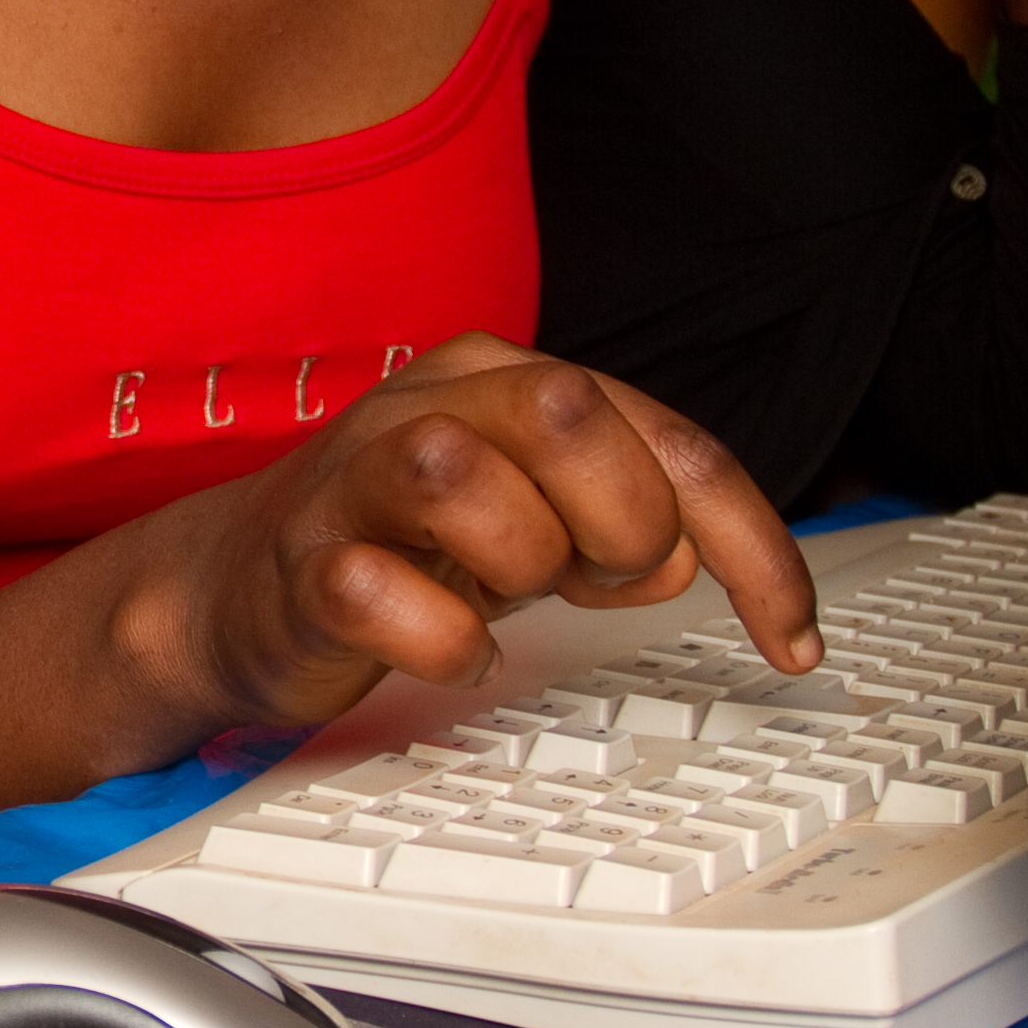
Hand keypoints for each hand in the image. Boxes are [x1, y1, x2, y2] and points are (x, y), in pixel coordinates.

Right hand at [152, 335, 817, 730]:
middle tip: (597, 582)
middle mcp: (428, 404)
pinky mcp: (299, 567)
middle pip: (564, 411)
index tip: (791, 635)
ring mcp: (353, 481)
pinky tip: (454, 650)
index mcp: (503, 378)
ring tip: (504, 600)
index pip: (666, 436)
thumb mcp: (542, 524)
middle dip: (619, 519)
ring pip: (459, 473)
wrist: (236, 593)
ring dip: (519, 561)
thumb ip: (624, 520)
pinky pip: (373, 593)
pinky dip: (440, 640)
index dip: (749, 540)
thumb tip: (686, 558)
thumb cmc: (404, 547)